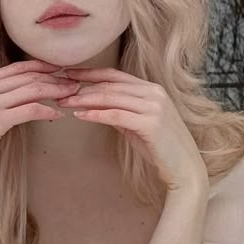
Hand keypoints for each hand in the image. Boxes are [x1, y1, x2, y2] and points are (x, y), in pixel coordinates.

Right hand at [0, 60, 79, 184]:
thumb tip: (11, 101)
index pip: (14, 68)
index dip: (39, 66)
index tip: (57, 69)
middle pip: (27, 76)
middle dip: (53, 77)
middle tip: (72, 82)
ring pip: (31, 89)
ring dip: (56, 90)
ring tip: (71, 95)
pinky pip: (30, 109)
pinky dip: (47, 110)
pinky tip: (58, 115)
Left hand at [58, 66, 208, 193]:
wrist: (185, 169)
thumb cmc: (161, 148)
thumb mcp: (138, 124)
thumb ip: (122, 111)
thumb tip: (98, 105)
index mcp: (152, 89)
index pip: (114, 75)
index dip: (89, 74)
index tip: (67, 74)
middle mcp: (154, 93)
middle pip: (110, 86)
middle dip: (81, 87)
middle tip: (58, 91)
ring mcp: (154, 107)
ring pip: (111, 98)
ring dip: (84, 99)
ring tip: (64, 102)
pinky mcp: (151, 123)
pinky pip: (116, 116)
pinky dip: (96, 114)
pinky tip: (80, 115)